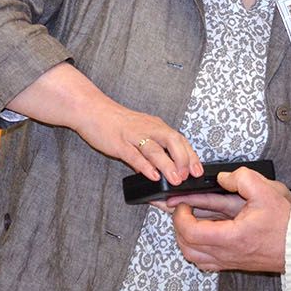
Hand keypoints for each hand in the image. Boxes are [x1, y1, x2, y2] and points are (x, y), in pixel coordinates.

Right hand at [7, 63, 202, 184]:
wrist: (92, 110)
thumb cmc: (117, 122)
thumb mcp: (141, 130)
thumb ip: (154, 145)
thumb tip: (169, 165)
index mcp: (155, 125)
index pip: (179, 139)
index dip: (190, 155)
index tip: (198, 170)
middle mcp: (148, 129)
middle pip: (172, 141)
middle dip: (184, 159)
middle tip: (189, 176)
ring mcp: (133, 136)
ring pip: (155, 149)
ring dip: (168, 165)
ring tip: (175, 180)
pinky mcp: (119, 144)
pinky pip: (134, 155)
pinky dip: (145, 166)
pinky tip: (152, 176)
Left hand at [173, 167, 290, 273]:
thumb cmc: (285, 223)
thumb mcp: (265, 191)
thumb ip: (241, 177)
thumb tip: (223, 178)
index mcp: (231, 237)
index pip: (191, 232)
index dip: (180, 216)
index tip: (183, 202)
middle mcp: (227, 253)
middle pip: (186, 246)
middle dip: (178, 225)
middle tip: (182, 209)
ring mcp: (229, 261)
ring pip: (193, 257)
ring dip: (185, 238)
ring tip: (188, 220)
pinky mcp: (233, 263)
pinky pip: (205, 262)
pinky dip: (196, 250)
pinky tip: (201, 236)